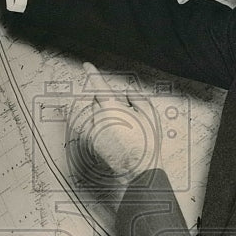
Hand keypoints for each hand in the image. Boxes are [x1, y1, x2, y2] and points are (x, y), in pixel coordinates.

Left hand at [67, 63, 154, 197]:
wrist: (139, 170)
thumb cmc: (146, 141)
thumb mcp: (148, 113)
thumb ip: (136, 97)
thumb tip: (127, 93)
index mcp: (111, 107)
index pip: (99, 85)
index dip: (93, 73)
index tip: (87, 66)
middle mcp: (98, 117)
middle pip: (98, 101)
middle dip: (109, 102)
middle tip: (127, 115)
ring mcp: (94, 131)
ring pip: (97, 115)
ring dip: (107, 116)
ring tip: (125, 131)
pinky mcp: (93, 142)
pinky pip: (97, 129)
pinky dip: (105, 129)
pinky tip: (119, 139)